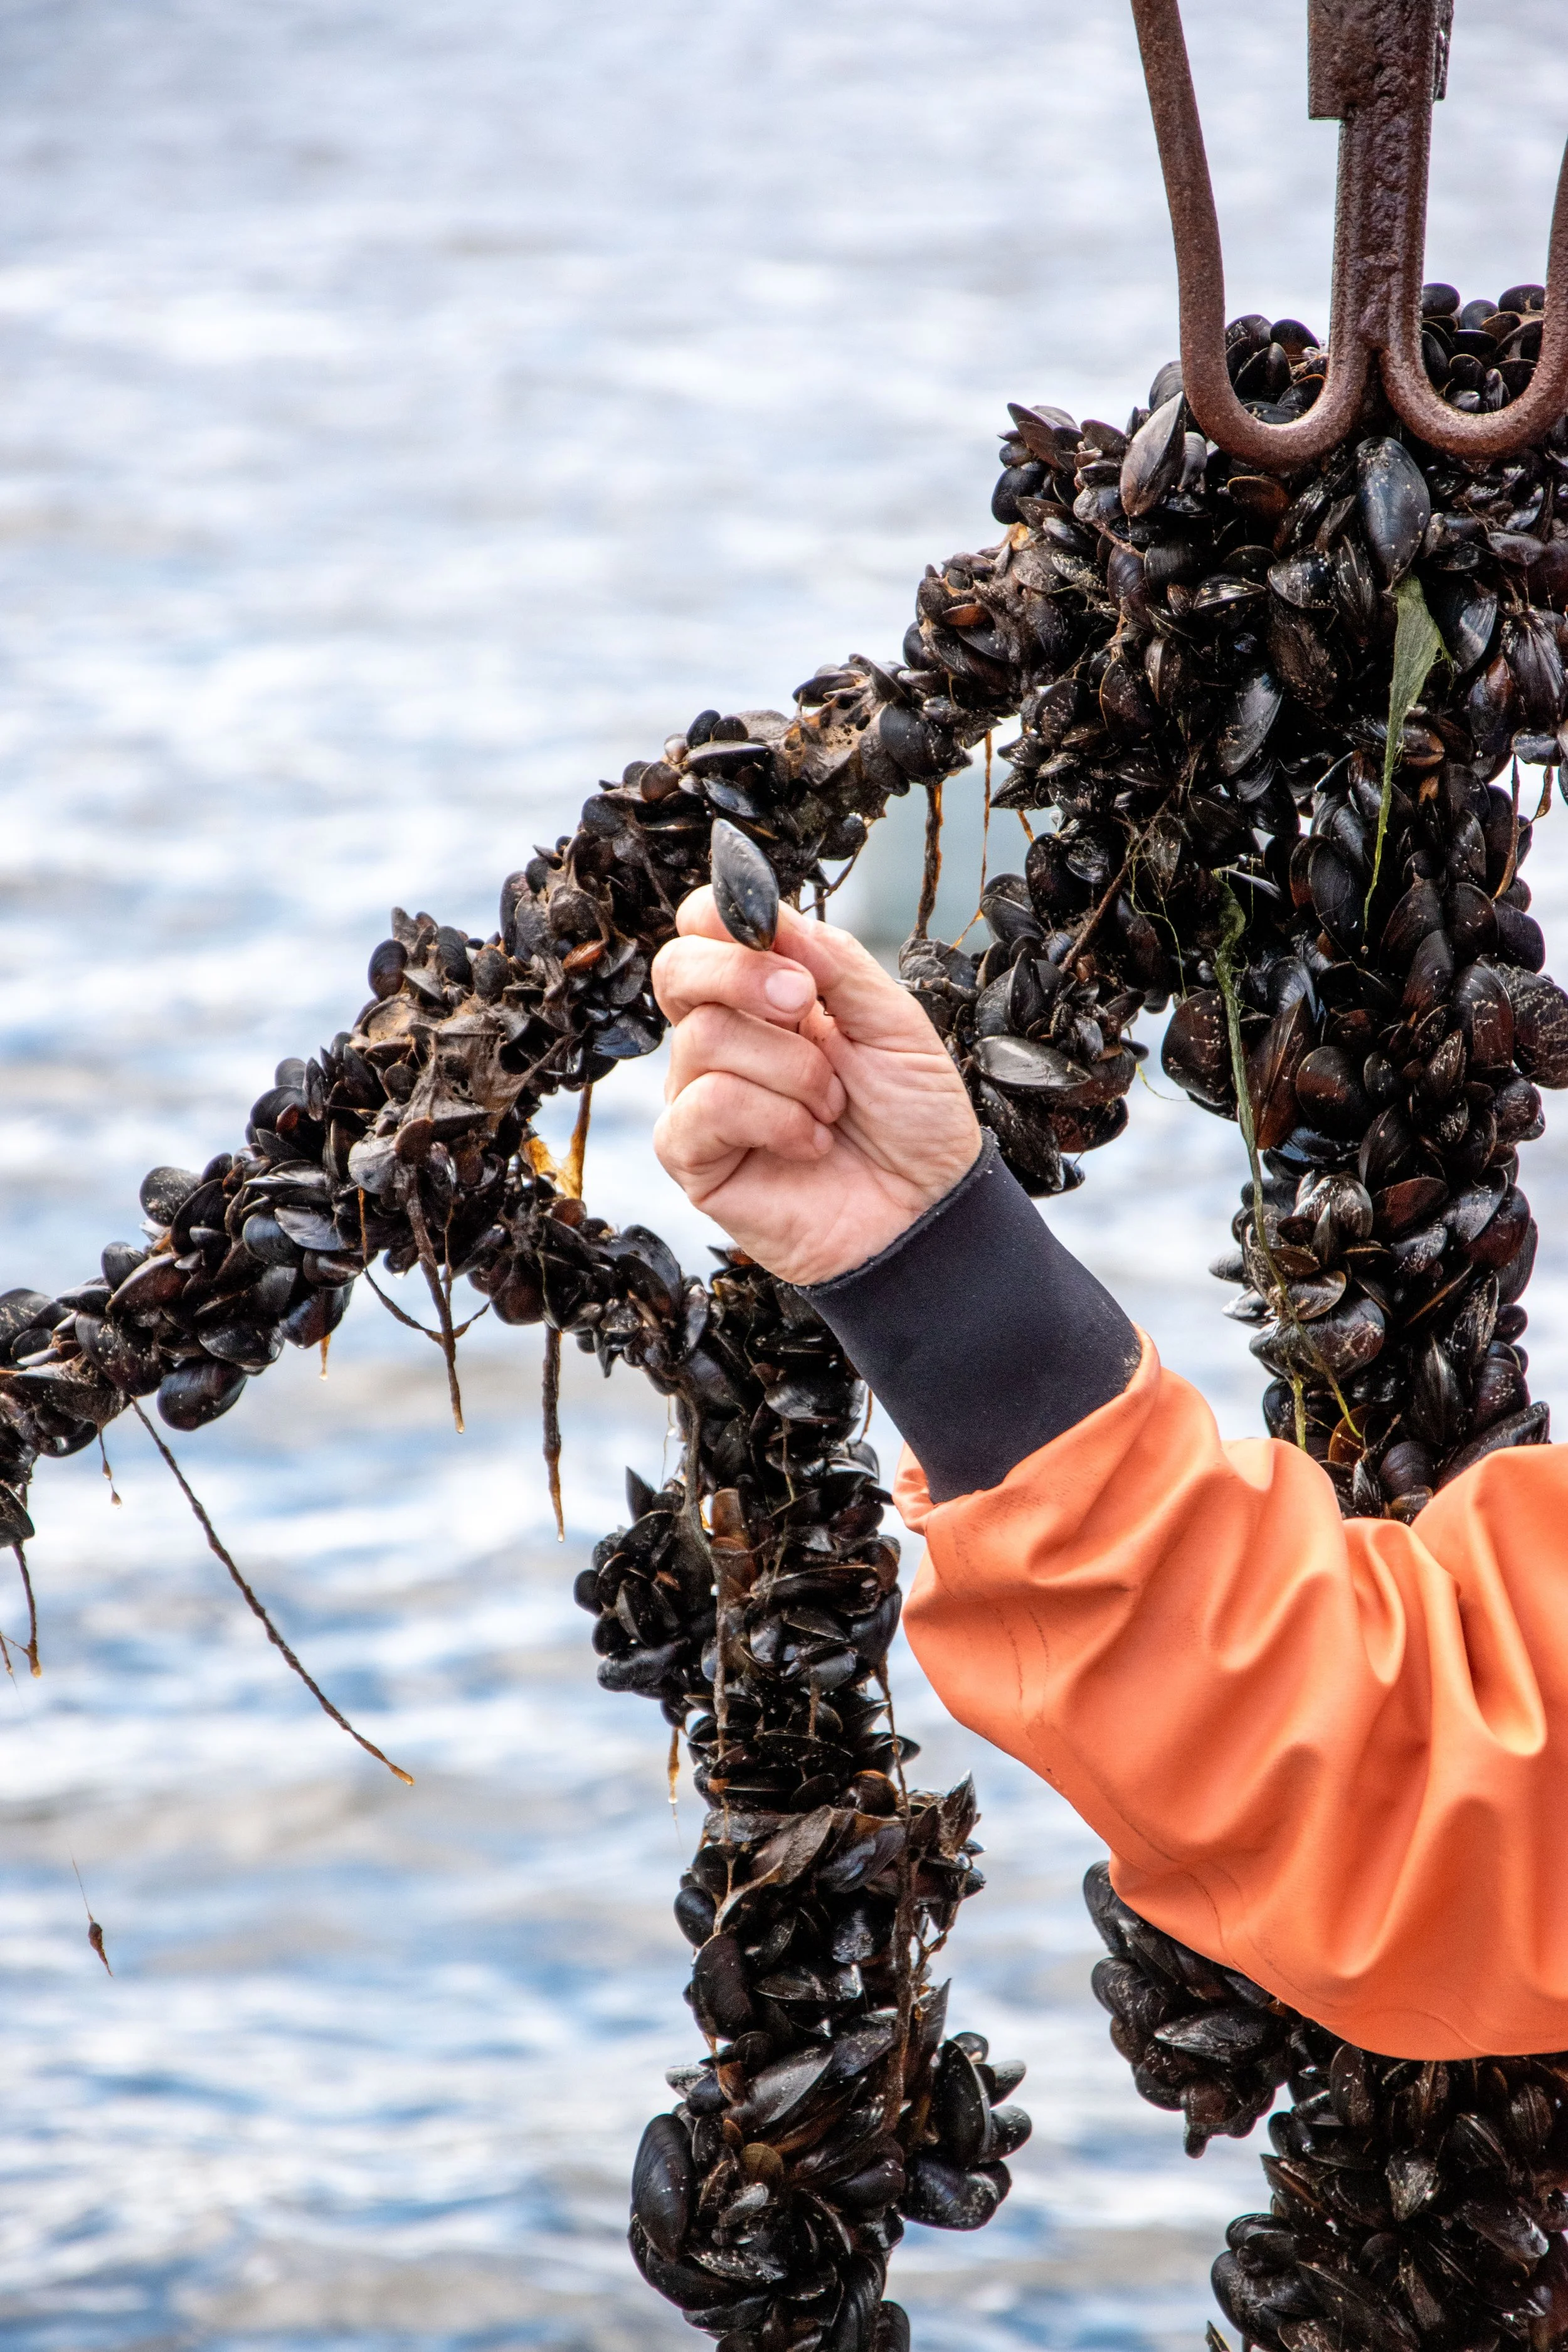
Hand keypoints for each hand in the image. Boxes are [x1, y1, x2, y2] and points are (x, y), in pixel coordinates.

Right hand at [651, 890, 981, 1285]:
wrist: (927, 1209)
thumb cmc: (913, 1119)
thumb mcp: (893, 1022)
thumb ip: (834, 961)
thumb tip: (771, 912)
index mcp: (765, 997)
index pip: (703, 929)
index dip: (726, 915)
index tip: (777, 935)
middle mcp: (722, 1040)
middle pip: (676, 969)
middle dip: (744, 976)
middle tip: (806, 1008)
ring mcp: (699, 1096)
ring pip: (705, 1039)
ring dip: (792, 1071)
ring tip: (833, 1107)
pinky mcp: (692, 1157)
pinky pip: (707, 1106)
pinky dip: (775, 1119)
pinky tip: (810, 1143)